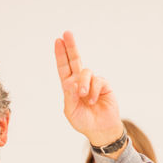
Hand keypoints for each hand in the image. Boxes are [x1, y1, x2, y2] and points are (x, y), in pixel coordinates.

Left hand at [54, 31, 122, 148]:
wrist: (101, 129)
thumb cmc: (84, 121)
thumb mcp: (71, 112)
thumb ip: (69, 97)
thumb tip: (70, 82)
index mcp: (69, 87)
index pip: (64, 68)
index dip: (61, 55)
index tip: (58, 41)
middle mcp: (80, 82)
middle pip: (75, 60)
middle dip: (71, 47)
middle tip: (67, 33)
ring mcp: (92, 82)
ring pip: (86, 72)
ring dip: (84, 83)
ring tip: (84, 96)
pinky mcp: (104, 85)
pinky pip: (98, 81)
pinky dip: (94, 91)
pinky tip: (94, 101)